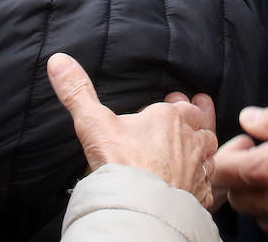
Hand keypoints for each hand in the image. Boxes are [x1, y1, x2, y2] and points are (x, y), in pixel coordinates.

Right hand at [47, 52, 219, 206]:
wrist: (139, 207)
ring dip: (201, 152)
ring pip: (208, 155)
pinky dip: (202, 182)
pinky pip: (208, 185)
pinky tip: (193, 183)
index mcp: (170, 118)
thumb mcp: (93, 122)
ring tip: (192, 152)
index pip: (183, 106)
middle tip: (186, 124)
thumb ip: (78, 91)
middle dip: (195, 125)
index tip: (172, 103)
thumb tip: (58, 61)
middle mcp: (190, 141)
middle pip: (201, 128)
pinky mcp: (199, 195)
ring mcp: (197, 169)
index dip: (178, 105)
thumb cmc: (120, 163)